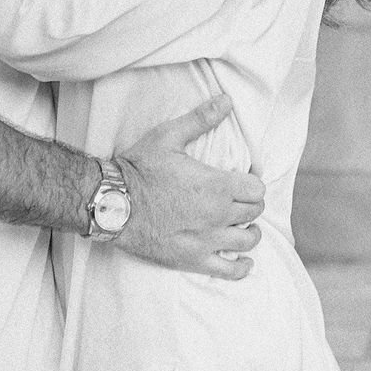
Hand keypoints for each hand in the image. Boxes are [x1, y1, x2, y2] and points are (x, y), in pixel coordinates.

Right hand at [114, 95, 264, 280]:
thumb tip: (227, 100)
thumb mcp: (169, 136)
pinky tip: (242, 259)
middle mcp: (217, 216)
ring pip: (249, 239)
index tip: (243, 178)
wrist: (113, 204)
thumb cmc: (140, 167)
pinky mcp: (193, 261)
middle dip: (251, 203)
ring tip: (240, 223)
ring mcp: (207, 241)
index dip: (253, 181)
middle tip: (239, 197)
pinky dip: (242, 265)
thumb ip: (201, 119)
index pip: (257, 188)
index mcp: (216, 186)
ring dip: (249, 230)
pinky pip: (230, 270)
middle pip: (255, 212)